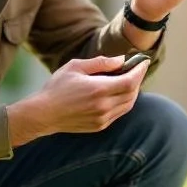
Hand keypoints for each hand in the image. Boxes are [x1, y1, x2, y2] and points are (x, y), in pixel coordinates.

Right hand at [6, 55, 149, 144]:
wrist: (43, 114)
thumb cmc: (57, 87)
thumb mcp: (76, 67)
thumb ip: (100, 63)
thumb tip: (121, 60)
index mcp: (99, 90)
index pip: (130, 81)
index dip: (140, 70)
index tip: (143, 61)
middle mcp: (104, 106)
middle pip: (133, 93)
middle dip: (137, 79)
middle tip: (135, 68)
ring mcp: (103, 119)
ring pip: (128, 105)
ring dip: (132, 92)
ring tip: (128, 79)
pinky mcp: (100, 126)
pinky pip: (119, 113)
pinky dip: (124, 102)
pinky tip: (117, 93)